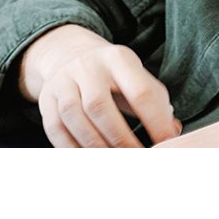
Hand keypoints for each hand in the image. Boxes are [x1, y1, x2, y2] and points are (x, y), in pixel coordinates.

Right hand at [19, 24, 180, 147]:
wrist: (70, 56)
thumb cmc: (113, 74)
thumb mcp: (136, 75)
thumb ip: (155, 101)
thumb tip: (172, 131)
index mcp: (118, 58)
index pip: (140, 91)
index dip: (155, 121)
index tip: (167, 143)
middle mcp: (88, 67)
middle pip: (100, 107)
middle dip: (121, 139)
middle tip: (138, 159)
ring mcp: (63, 83)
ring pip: (75, 119)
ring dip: (97, 148)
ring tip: (116, 163)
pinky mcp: (46, 101)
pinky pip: (56, 131)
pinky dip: (74, 151)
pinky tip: (91, 160)